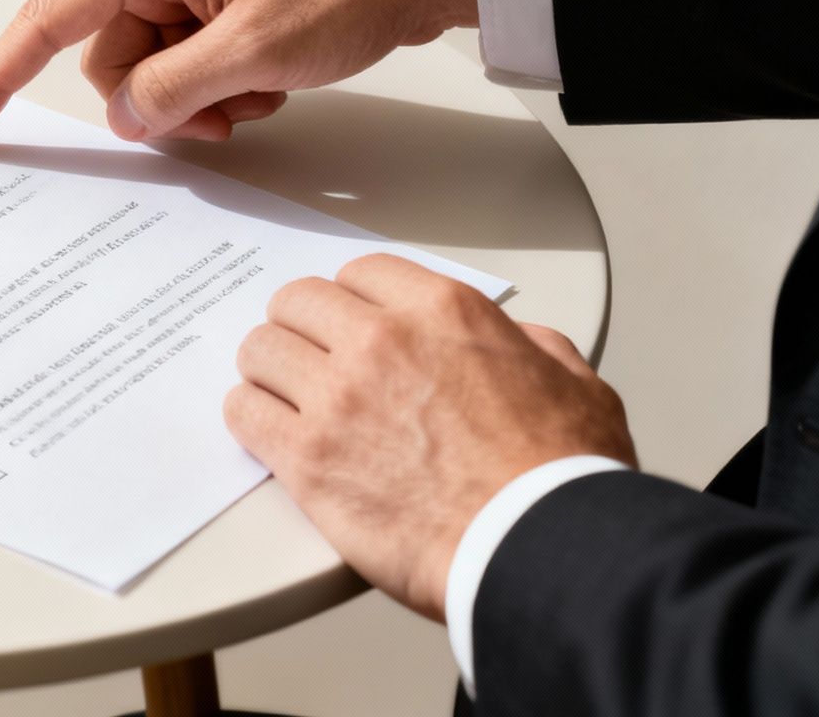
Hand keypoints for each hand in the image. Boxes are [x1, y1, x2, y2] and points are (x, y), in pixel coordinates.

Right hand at [0, 0, 478, 142]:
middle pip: (108, 55)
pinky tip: (271, 76)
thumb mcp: (253, 53)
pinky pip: (190, 53)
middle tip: (225, 110)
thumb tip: (126, 115)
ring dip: (198, 96)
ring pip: (152, 64)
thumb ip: (171, 91)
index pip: (48, 20)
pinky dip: (222, 81)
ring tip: (262, 89)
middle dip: (157, 99)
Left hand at [225, 254, 635, 620]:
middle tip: (310, 358)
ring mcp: (337, 397)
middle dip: (302, 328)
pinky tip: (269, 432)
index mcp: (443, 312)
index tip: (349, 321)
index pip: (360, 272)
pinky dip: (251, 417)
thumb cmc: (561, 478)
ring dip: (269, 371)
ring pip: (260, 351)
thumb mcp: (574, 384)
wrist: (538, 547)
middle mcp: (380, 340)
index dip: (352, 299)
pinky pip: (244, 412)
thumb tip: (517, 343)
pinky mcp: (307, 457)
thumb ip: (532, 347)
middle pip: (297, 302)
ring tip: (284, 396)